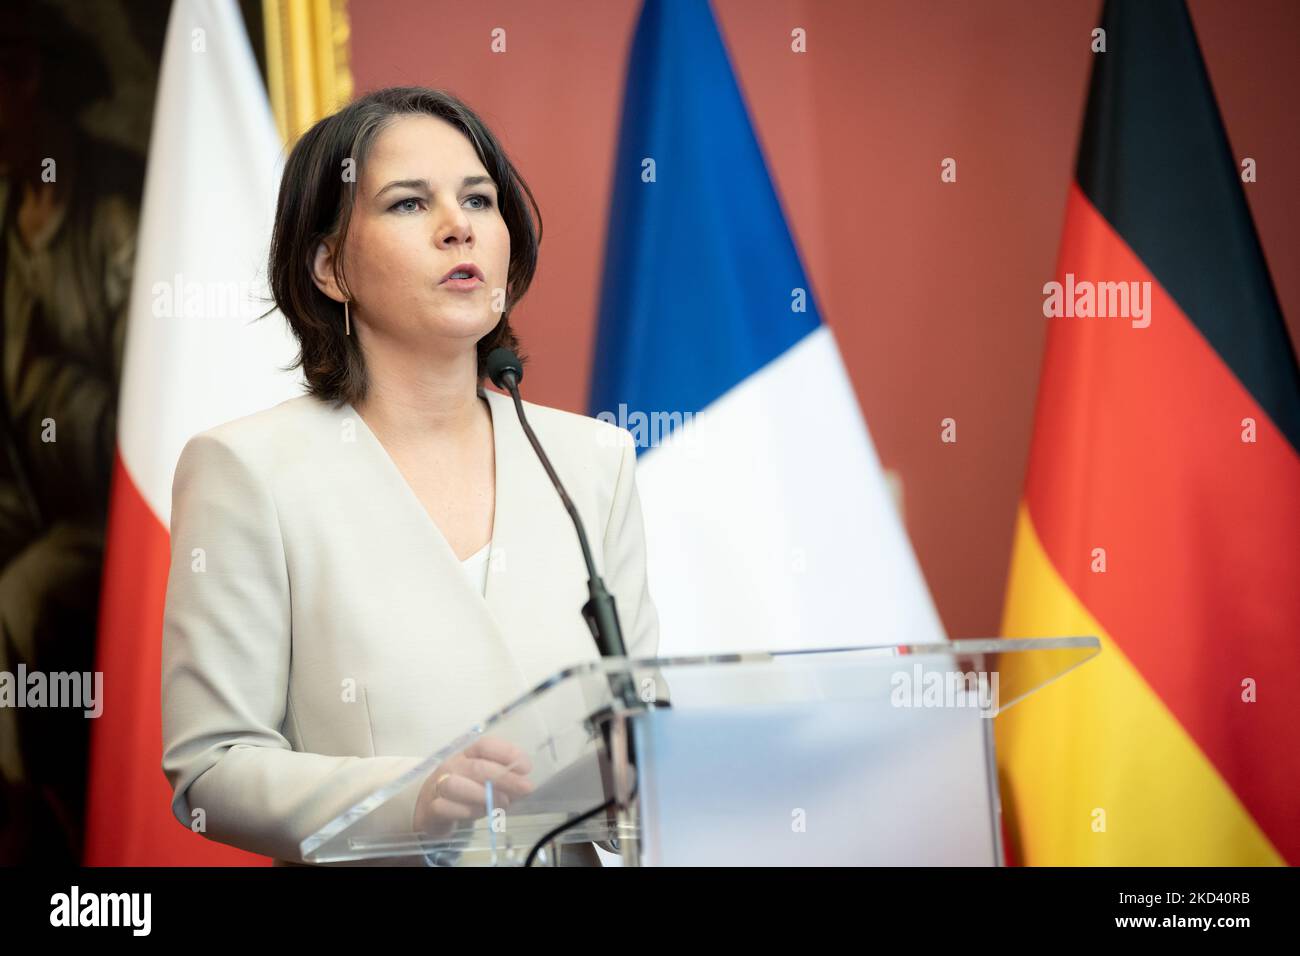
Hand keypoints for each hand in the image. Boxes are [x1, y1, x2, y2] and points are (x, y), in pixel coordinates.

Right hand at [412, 736, 535, 838]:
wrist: (430, 807)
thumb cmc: (465, 791)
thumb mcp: (486, 782)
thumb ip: (505, 781)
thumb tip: (526, 785)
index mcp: (468, 754)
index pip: (485, 745)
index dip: (507, 753)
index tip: (526, 767)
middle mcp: (452, 765)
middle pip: (476, 766)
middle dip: (504, 777)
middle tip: (525, 788)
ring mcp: (439, 785)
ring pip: (456, 785)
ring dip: (482, 794)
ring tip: (503, 802)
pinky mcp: (432, 807)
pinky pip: (444, 807)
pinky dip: (464, 811)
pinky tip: (479, 813)